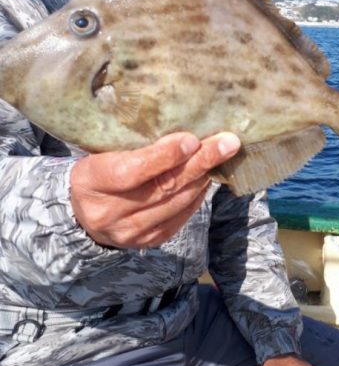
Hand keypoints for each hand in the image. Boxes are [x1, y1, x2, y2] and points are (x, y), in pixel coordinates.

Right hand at [70, 131, 240, 247]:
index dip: (164, 156)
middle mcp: (109, 212)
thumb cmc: (96, 170)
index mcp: (91, 181)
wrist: (82, 213)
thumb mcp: (100, 151)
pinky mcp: (149, 241)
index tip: (191, 139)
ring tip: (222, 154)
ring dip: (203, 176)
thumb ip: (131, 142)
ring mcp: (130, 232)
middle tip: (227, 142)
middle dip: (200, 162)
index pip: (132, 171)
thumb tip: (179, 124)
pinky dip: (197, 194)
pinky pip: (182, 217)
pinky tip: (206, 176)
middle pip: (163, 186)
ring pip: (177, 202)